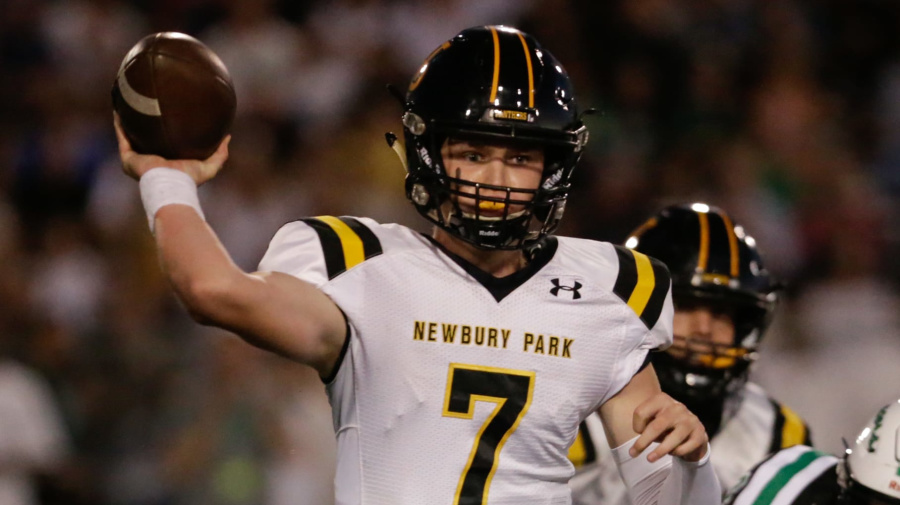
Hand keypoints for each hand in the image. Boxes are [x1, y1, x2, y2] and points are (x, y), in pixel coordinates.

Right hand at [113, 112, 229, 184]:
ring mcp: (137, 159)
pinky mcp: (128, 157)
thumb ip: (220, 153)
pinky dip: (119, 123)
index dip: (164, 130)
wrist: (172, 185)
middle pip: (145, 138)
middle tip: (147, 104)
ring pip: (130, 135)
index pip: (163, 143)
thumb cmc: (189, 179)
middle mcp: (149, 160)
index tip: (168, 114)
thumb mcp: (210, 166)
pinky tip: (119, 109)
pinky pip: (122, 135)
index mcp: (166, 162)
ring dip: (128, 120)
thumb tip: (227, 136)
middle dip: (143, 123)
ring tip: (129, 102)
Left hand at [629, 392, 708, 462]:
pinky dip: (676, 453)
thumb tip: (637, 444)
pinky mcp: (700, 433)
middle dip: (643, 442)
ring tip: (650, 459)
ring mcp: (690, 419)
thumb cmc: (665, 427)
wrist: (692, 433)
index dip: (636, 426)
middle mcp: (676, 407)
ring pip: (671, 439)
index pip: (641, 413)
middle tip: (633, 454)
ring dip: (659, 451)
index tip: (638, 433)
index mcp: (661, 399)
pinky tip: (673, 451)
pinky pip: (683, 448)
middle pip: (655, 426)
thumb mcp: (652, 420)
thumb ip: (643, 426)